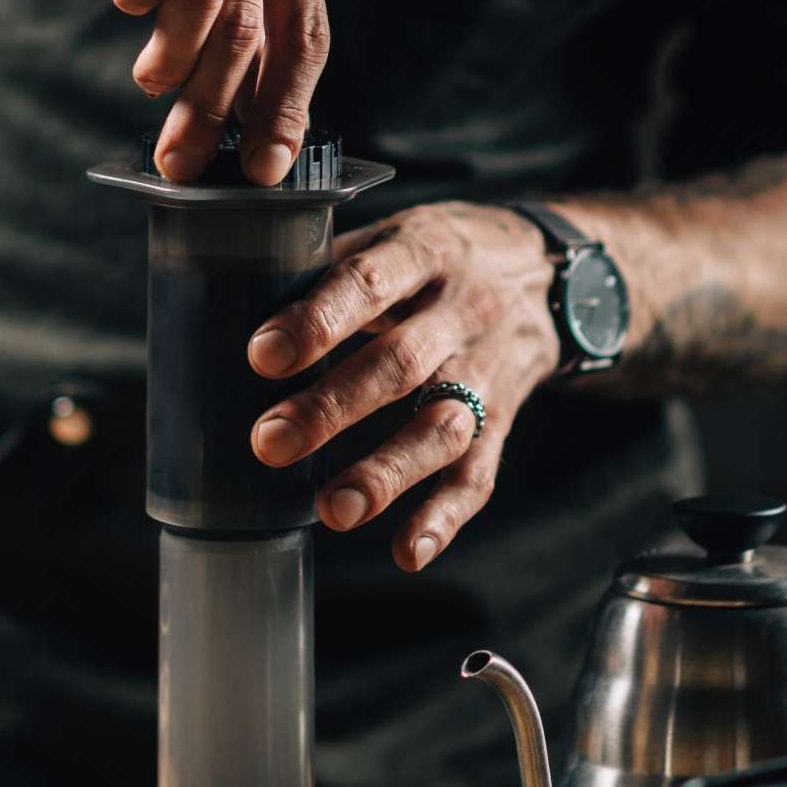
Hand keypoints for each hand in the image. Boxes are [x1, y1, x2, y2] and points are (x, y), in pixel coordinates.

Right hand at [1, 0, 326, 185]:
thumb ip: (242, 24)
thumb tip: (256, 131)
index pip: (305, 32)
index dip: (288, 108)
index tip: (265, 169)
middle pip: (248, 29)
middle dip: (215, 110)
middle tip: (182, 162)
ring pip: (201, 0)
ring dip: (174, 63)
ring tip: (154, 82)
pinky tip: (128, 6)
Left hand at [246, 203, 560, 570]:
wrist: (553, 275)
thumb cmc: (442, 257)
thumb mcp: (397, 234)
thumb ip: (331, 266)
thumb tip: (233, 299)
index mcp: (427, 250)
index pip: (370, 283)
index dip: (318, 320)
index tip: (261, 356)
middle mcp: (463, 311)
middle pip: (401, 363)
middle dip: (333, 407)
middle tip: (268, 443)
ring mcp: (488, 369)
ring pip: (443, 426)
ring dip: (388, 473)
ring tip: (333, 512)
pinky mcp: (504, 419)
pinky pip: (479, 472)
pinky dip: (445, 517)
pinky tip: (406, 552)